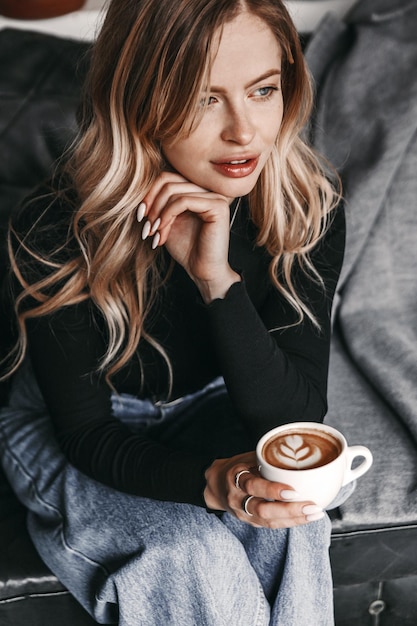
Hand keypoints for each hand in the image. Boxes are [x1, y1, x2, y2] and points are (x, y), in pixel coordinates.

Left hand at [139, 172, 240, 301]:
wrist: (203, 271)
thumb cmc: (186, 250)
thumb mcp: (166, 222)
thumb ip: (158, 204)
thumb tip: (138, 189)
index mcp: (197, 191)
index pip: (167, 178)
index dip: (149, 194)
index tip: (140, 216)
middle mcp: (208, 190)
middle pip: (169, 181)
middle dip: (152, 203)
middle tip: (146, 225)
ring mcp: (215, 196)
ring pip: (174, 190)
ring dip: (158, 213)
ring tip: (154, 232)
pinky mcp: (217, 206)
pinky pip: (183, 201)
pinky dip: (167, 215)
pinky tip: (162, 231)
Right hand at [203, 451, 323, 527]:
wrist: (215, 485)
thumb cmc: (236, 468)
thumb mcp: (247, 458)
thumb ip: (267, 458)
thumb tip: (297, 451)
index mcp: (236, 478)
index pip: (253, 486)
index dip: (273, 490)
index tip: (293, 490)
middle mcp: (237, 498)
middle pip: (262, 509)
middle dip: (289, 510)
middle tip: (311, 505)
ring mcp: (243, 513)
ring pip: (268, 521)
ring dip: (294, 519)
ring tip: (315, 513)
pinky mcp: (250, 522)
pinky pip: (271, 525)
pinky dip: (290, 522)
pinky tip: (306, 517)